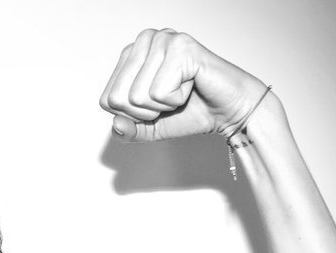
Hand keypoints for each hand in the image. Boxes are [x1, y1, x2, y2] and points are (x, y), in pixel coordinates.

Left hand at [99, 29, 268, 141]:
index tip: (156, 105)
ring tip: (181, 91)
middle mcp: (145, 40)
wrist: (229, 111)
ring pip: (137, 96)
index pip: (106, 99)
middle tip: (170, 100)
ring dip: (162, 105)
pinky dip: (176, 99)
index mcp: (131, 53)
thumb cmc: (190, 111)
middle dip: (145, 111)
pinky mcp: (182, 47)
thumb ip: (126, 130)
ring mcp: (163, 39)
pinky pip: (158, 92)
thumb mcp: (148, 127)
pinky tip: (191, 85)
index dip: (132, 115)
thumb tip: (116, 125)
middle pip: (118, 98)